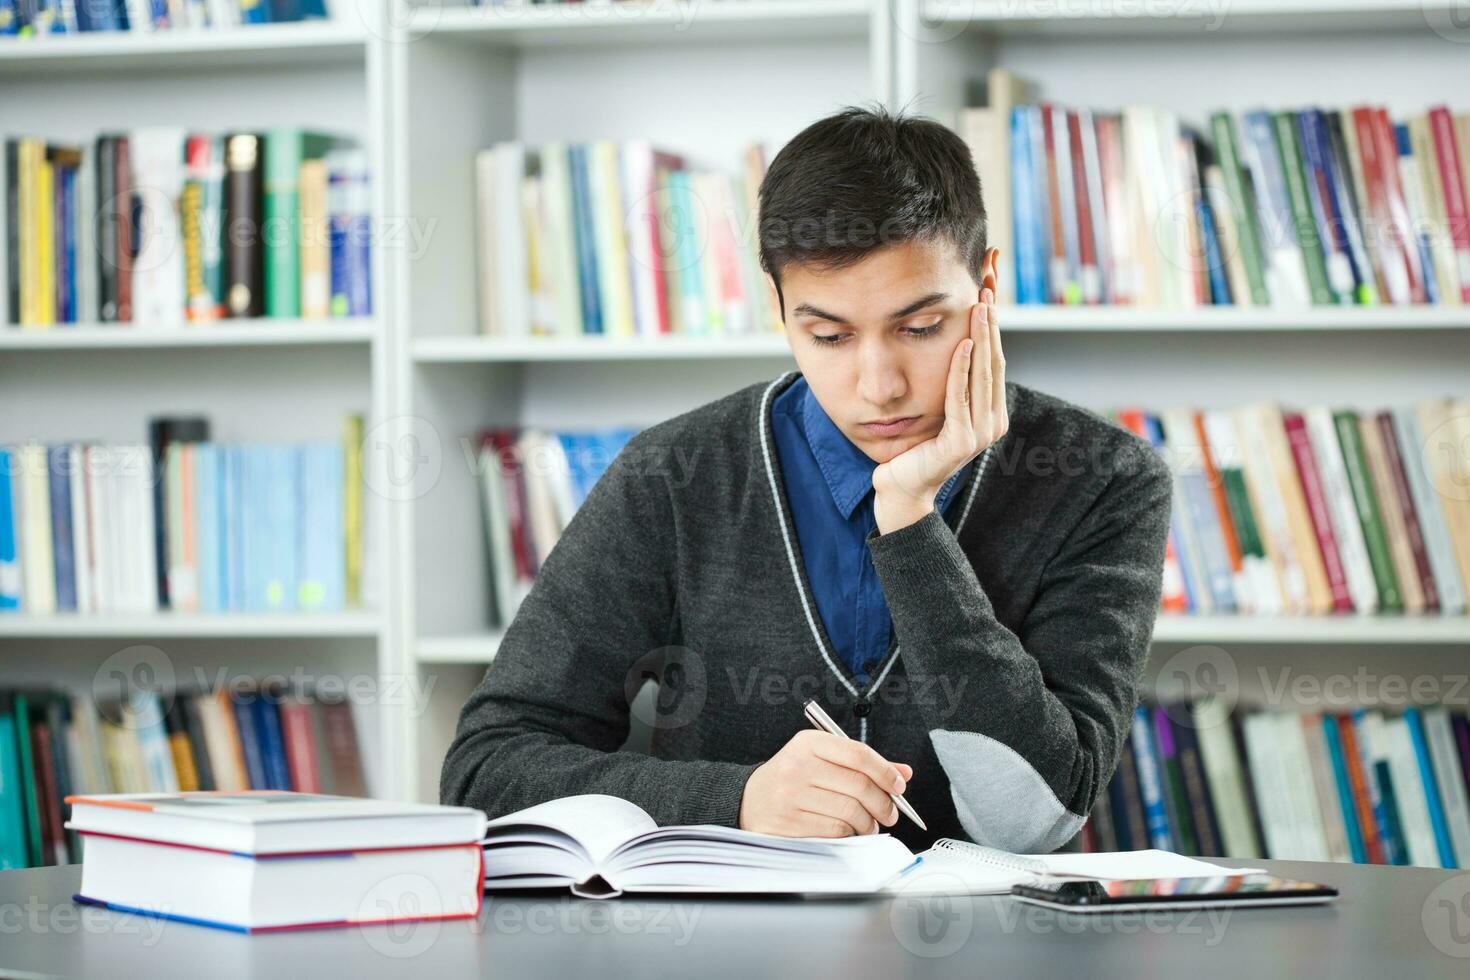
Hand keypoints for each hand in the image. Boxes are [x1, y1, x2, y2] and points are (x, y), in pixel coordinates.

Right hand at [738, 730, 914, 837]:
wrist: (748, 800)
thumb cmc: (791, 779)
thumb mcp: (821, 759)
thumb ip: (861, 764)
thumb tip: (902, 773)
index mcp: (808, 743)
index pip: (858, 753)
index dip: (886, 771)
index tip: (899, 785)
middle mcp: (798, 766)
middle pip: (859, 785)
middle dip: (883, 803)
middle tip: (890, 812)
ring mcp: (791, 796)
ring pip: (851, 811)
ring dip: (868, 823)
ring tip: (869, 824)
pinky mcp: (789, 823)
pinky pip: (835, 831)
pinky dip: (850, 834)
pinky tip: (849, 832)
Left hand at [872, 287, 1008, 533]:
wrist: (902, 487)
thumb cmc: (916, 446)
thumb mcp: (939, 408)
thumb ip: (953, 384)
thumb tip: (958, 344)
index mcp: (991, 413)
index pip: (994, 361)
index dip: (993, 328)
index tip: (989, 294)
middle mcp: (993, 422)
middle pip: (993, 362)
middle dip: (991, 325)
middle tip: (988, 289)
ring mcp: (981, 433)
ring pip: (982, 375)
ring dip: (981, 337)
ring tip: (980, 306)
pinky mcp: (962, 441)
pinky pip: (960, 396)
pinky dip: (961, 368)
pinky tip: (963, 343)